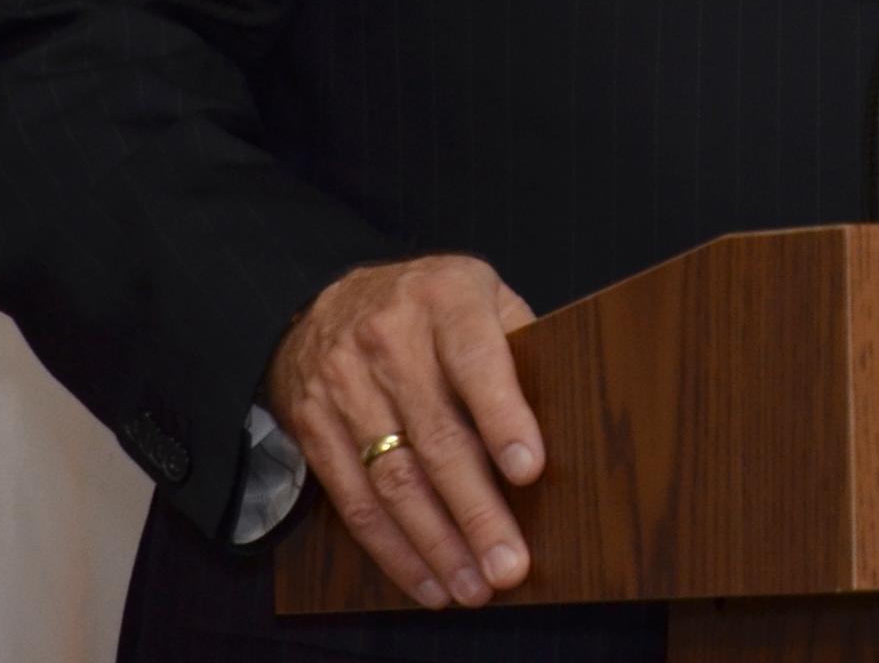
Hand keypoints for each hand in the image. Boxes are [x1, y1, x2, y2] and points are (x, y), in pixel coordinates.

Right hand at [267, 254, 542, 610]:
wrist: (327, 302)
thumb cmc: (430, 306)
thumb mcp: (480, 293)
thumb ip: (517, 341)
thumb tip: (564, 416)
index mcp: (444, 296)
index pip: (475, 358)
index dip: (502, 415)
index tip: (529, 470)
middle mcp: (389, 337)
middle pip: (435, 435)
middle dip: (475, 509)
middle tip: (508, 564)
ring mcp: (344, 382)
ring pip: (393, 478)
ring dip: (436, 543)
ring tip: (473, 585)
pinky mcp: (314, 425)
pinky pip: (353, 499)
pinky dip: (392, 549)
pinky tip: (427, 579)